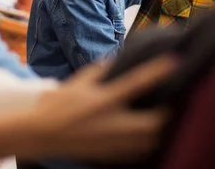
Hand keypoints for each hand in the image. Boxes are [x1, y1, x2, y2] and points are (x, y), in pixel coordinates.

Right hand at [27, 55, 177, 162]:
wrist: (41, 134)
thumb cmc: (58, 104)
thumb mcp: (78, 81)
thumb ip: (101, 70)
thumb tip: (117, 59)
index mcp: (104, 99)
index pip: (137, 82)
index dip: (158, 71)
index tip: (173, 62)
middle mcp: (111, 121)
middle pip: (154, 122)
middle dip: (166, 113)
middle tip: (169, 103)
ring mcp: (112, 141)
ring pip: (149, 140)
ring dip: (158, 129)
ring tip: (160, 119)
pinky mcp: (109, 154)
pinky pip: (137, 152)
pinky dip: (145, 143)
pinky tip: (143, 135)